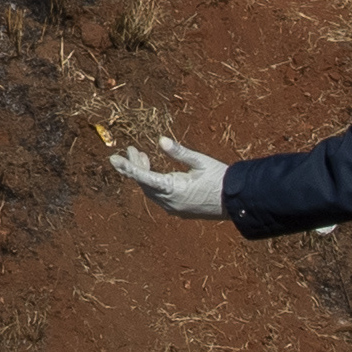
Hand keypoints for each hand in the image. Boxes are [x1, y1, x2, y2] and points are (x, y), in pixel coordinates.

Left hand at [107, 135, 232, 219]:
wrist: (238, 202)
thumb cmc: (221, 179)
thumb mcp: (201, 162)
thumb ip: (179, 152)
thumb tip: (161, 141)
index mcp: (173, 189)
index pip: (143, 177)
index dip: (127, 167)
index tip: (113, 158)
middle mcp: (170, 202)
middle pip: (144, 184)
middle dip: (136, 166)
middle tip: (132, 149)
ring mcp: (174, 209)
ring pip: (151, 191)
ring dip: (145, 175)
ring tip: (143, 156)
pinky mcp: (180, 211)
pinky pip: (160, 197)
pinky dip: (154, 184)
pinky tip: (158, 173)